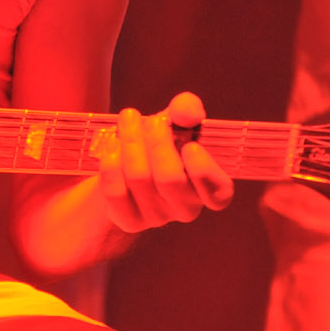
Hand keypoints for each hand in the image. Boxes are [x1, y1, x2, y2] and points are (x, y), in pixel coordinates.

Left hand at [98, 92, 234, 233]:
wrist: (126, 162)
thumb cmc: (160, 140)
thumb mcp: (176, 120)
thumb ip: (187, 109)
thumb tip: (187, 113)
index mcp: (207, 187)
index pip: (218, 194)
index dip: (204, 171)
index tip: (190, 145)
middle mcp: (185, 207)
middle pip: (170, 179)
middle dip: (156, 142)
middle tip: (146, 119)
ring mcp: (156, 217)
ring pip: (140, 179)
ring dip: (130, 143)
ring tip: (127, 120)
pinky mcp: (129, 220)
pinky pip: (116, 192)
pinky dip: (111, 163)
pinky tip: (112, 144)